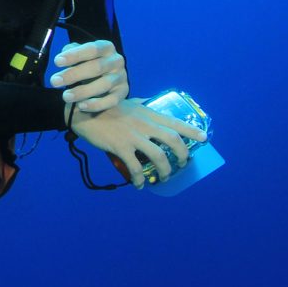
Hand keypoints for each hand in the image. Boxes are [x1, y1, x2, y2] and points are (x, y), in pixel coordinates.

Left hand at [49, 40, 127, 113]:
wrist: (106, 80)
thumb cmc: (88, 64)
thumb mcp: (80, 55)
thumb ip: (71, 52)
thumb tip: (62, 55)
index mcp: (106, 48)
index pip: (91, 49)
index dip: (74, 55)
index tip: (57, 62)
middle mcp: (116, 61)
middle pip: (96, 67)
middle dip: (73, 74)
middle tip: (54, 81)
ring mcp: (121, 77)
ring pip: (103, 85)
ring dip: (83, 91)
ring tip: (65, 96)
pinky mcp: (122, 93)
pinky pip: (111, 101)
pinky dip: (96, 104)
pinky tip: (80, 106)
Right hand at [68, 98, 207, 188]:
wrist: (83, 112)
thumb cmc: (105, 106)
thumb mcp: (128, 102)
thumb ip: (141, 104)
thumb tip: (148, 103)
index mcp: (148, 114)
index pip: (176, 122)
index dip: (192, 131)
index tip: (204, 138)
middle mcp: (145, 124)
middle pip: (173, 141)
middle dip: (182, 155)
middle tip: (183, 164)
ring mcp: (133, 136)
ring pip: (158, 157)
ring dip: (165, 171)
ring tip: (163, 178)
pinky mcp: (120, 147)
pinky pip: (135, 167)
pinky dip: (139, 179)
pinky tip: (139, 185)